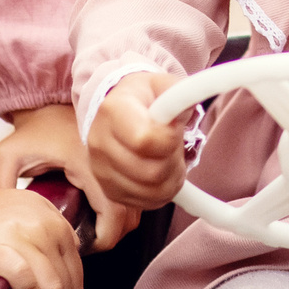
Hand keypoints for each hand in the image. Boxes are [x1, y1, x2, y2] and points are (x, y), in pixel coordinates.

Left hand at [0, 103, 142, 250]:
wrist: (51, 103)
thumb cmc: (31, 130)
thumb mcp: (8, 155)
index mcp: (89, 166)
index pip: (114, 217)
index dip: (101, 241)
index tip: (79, 246)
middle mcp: (112, 166)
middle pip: (130, 218)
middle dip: (109, 238)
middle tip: (83, 242)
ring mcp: (120, 164)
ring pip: (135, 209)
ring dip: (117, 225)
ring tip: (89, 230)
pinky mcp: (122, 164)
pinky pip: (133, 198)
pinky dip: (121, 211)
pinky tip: (98, 214)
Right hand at [0, 138, 83, 288]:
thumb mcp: (21, 211)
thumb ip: (45, 230)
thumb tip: (64, 262)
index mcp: (50, 215)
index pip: (76, 260)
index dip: (73, 286)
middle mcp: (42, 223)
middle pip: (69, 275)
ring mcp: (21, 236)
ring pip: (55, 283)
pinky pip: (27, 281)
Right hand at [86, 72, 190, 211]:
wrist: (118, 109)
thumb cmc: (143, 97)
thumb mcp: (163, 84)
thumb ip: (180, 93)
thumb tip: (189, 106)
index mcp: (113, 111)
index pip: (145, 140)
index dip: (170, 140)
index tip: (175, 130)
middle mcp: (100, 142)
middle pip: (151, 172)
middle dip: (174, 160)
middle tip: (176, 145)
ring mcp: (101, 169)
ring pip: (151, 192)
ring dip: (172, 179)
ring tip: (171, 159)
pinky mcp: (108, 190)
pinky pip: (145, 203)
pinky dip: (162, 193)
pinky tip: (162, 174)